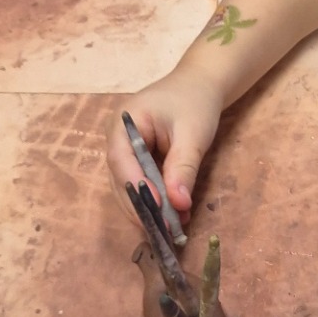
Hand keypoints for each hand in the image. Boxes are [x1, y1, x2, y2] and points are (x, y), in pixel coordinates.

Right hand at [108, 72, 224, 225]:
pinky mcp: (138, 162)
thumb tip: (178, 205)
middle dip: (142, 206)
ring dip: (150, 209)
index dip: (136, 186)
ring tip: (175, 227)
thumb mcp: (192, 133)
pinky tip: (177, 215)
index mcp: (123, 123)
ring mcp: (125, 152)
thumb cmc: (195, 102)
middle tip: (165, 230)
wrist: (201, 86)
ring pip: (130, 188)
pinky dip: (157, 202)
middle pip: (121, 180)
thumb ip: (183, 167)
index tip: (157, 208)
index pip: (121, 160)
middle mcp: (117, 140)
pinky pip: (143, 186)